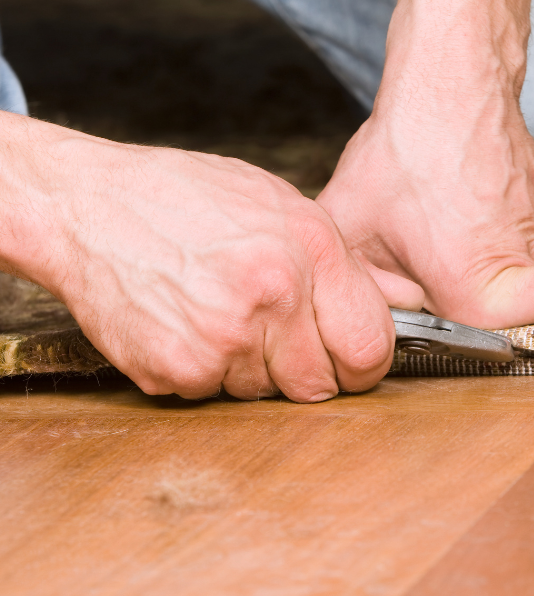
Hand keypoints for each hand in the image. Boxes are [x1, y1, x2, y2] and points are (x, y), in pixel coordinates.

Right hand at [0, 114, 422, 400]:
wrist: (85, 206)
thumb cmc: (183, 199)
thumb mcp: (278, 205)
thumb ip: (335, 263)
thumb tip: (386, 308)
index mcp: (310, 250)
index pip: (368, 346)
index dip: (363, 363)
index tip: (351, 362)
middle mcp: (273, 295)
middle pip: (319, 385)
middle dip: (306, 372)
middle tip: (276, 340)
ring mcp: (224, 337)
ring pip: (265, 393)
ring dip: (251, 369)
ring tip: (219, 314)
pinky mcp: (179, 369)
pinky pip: (214, 395)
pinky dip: (205, 372)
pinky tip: (186, 325)